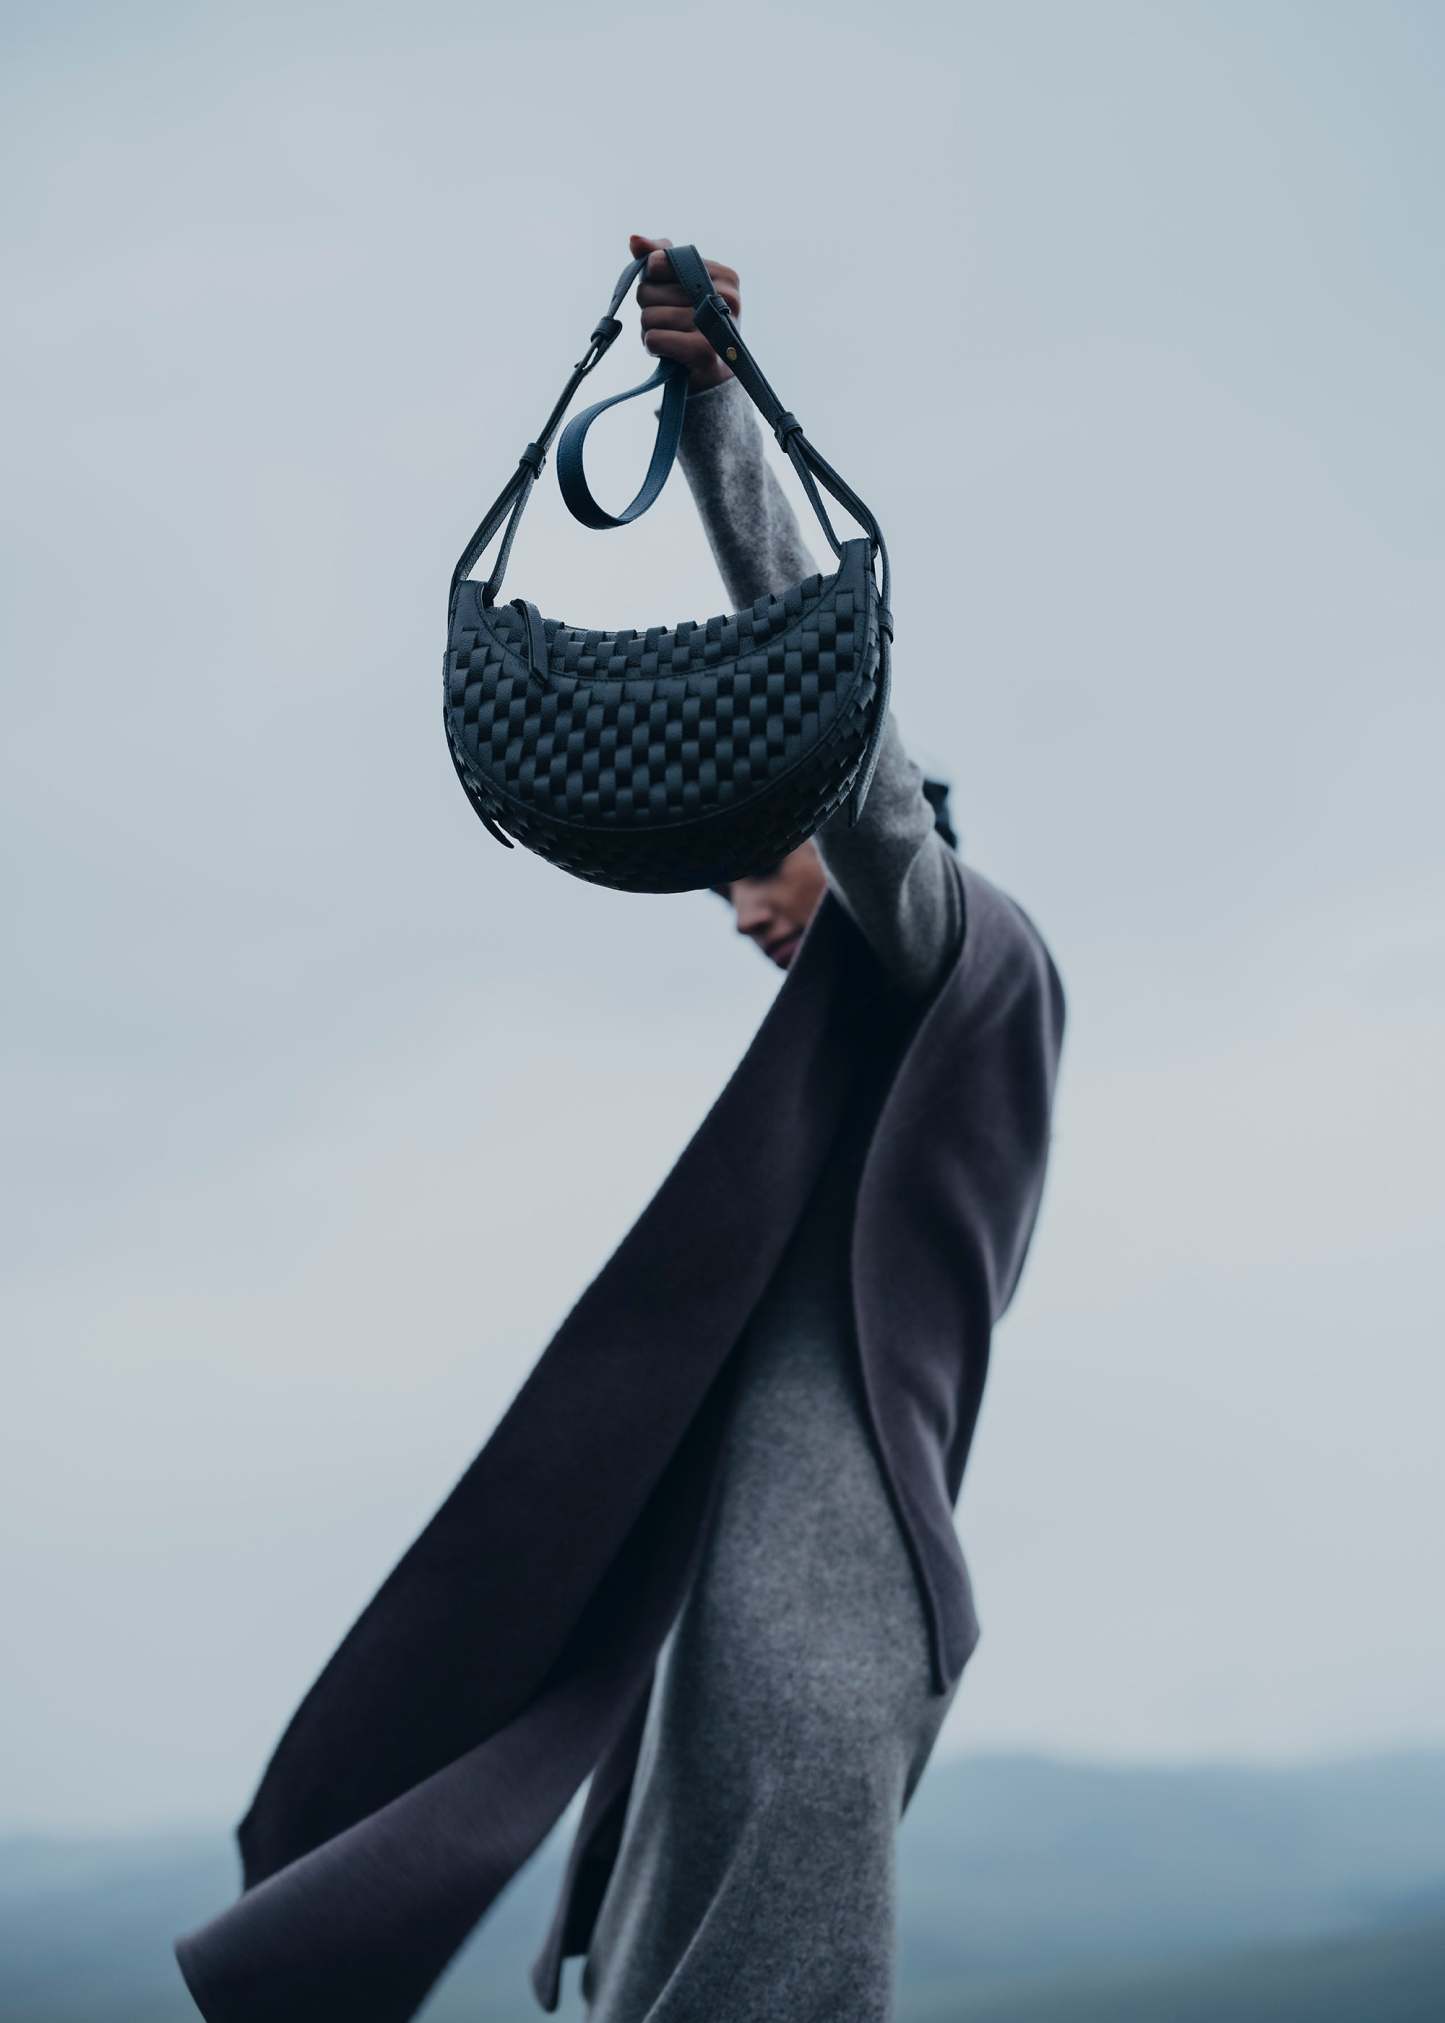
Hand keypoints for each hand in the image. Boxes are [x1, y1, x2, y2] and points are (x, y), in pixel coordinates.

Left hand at [628, 233, 740, 393]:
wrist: (711, 374)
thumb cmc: (693, 323)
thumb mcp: (679, 285)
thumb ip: (658, 257)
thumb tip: (634, 239)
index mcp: (724, 275)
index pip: (659, 262)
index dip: (652, 279)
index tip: (668, 293)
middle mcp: (726, 297)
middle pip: (649, 290)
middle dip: (650, 307)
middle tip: (670, 322)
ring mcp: (716, 326)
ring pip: (649, 316)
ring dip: (650, 330)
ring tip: (670, 336)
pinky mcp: (703, 352)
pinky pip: (654, 338)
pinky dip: (652, 346)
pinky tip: (667, 351)